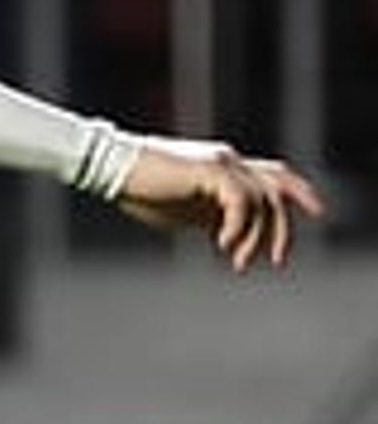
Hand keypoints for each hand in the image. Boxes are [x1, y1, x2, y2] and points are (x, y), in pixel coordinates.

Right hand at [114, 137, 326, 270]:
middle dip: (285, 225)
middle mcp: (231, 160)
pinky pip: (242, 201)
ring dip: (256, 237)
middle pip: (278, 186)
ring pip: (263, 200)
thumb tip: (230, 239)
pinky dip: (238, 227)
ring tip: (239, 263)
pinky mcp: (212, 170)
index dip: (298, 194)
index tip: (313, 216)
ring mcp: (224, 163)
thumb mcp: (182, 210)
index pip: (273, 176)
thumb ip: (210, 218)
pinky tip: (221, 245)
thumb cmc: (138, 189)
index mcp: (225, 167)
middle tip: (279, 260)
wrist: (111, 167)